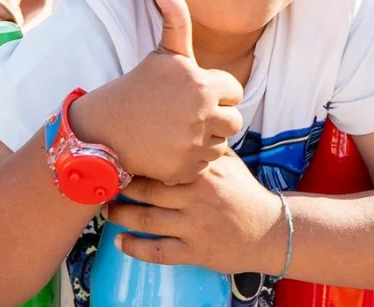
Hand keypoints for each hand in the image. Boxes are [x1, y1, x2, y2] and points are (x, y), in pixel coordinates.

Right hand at [71, 0, 244, 184]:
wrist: (105, 129)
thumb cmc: (138, 86)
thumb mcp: (162, 54)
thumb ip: (176, 22)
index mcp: (203, 84)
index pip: (235, 91)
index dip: (217, 91)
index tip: (194, 93)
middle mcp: (202, 115)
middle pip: (234, 120)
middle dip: (216, 118)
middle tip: (188, 115)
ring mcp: (193, 144)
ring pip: (221, 144)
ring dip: (206, 139)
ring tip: (179, 131)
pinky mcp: (184, 169)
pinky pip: (204, 165)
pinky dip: (192, 160)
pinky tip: (171, 149)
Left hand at [107, 150, 284, 274]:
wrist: (269, 230)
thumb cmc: (245, 192)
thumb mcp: (230, 163)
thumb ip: (205, 148)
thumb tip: (179, 122)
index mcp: (204, 171)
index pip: (162, 161)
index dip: (136, 159)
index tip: (116, 154)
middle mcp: (197, 197)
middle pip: (147, 190)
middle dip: (121, 187)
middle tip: (104, 181)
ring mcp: (195, 226)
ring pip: (147, 220)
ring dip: (121, 215)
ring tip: (106, 209)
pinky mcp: (195, 251)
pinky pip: (158, 251)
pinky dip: (135, 248)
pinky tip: (119, 242)